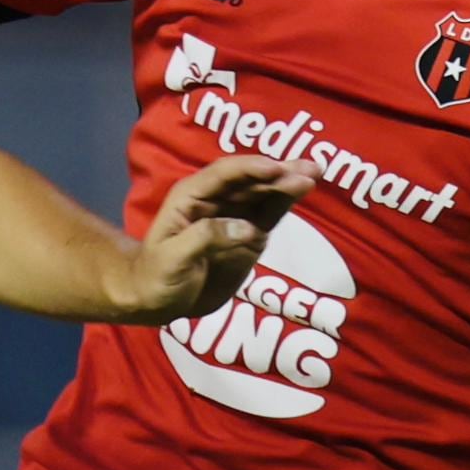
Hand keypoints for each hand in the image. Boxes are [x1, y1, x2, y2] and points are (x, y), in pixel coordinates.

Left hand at [111, 156, 315, 321]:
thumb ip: (206, 239)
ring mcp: (233, 217)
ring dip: (288, 182)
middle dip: (279, 172)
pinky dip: (286, 202)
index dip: (251, 169)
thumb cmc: (155, 277)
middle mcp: (215, 200)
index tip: (276, 169)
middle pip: (250, 180)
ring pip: (263, 193)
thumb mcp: (173, 259)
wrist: (156, 300)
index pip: (224, 175)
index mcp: (191, 196)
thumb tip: (248, 229)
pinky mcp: (247, 236)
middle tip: (309, 168)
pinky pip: (269, 214)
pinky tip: (303, 191)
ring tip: (314, 173)